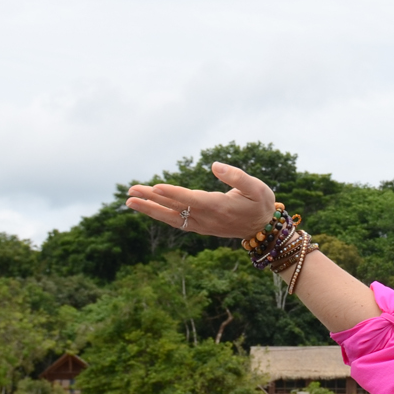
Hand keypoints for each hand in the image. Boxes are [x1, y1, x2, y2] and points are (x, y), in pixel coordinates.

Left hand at [126, 162, 278, 239]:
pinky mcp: (199, 227)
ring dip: (150, 209)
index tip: (155, 187)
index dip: (173, 194)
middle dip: (152, 199)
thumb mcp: (257, 187)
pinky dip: (159, 215)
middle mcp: (207, 218)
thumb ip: (237, 176)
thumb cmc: (261, 203)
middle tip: (130, 191)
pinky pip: (176, 221)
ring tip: (130, 200)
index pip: (192, 200)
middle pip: (175, 208)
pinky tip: (147, 207)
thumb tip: (215, 165)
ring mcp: (202, 225)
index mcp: (220, 207)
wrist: (263, 228)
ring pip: (171, 217)